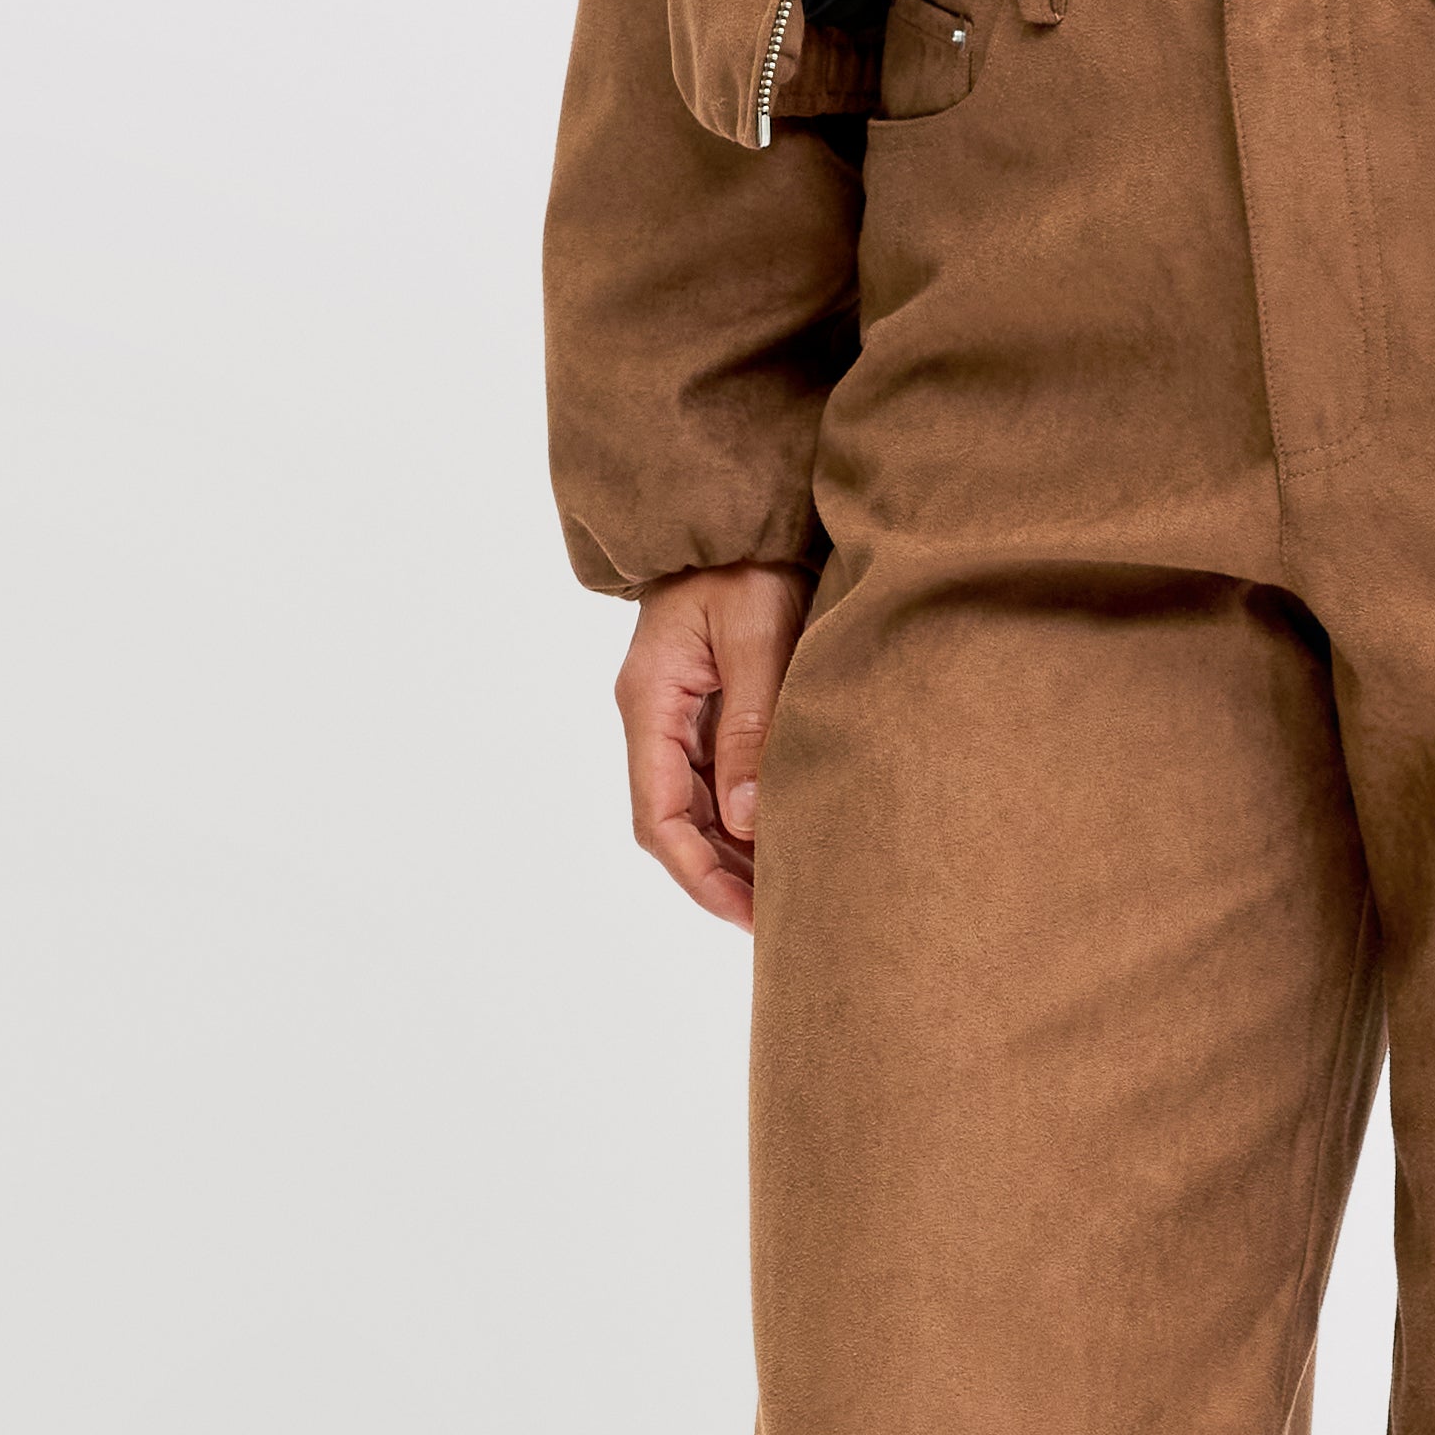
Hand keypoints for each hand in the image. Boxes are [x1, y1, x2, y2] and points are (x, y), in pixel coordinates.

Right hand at [617, 560, 811, 929]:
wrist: (742, 511)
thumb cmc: (747, 564)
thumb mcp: (754, 638)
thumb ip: (750, 725)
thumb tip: (747, 818)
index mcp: (650, 703)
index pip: (659, 816)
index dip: (700, 874)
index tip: (746, 915)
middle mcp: (654, 716)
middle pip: (675, 822)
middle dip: (720, 877)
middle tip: (777, 923)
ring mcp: (678, 713)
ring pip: (697, 806)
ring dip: (734, 853)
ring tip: (785, 896)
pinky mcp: (708, 706)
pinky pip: (718, 778)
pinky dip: (747, 817)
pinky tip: (784, 840)